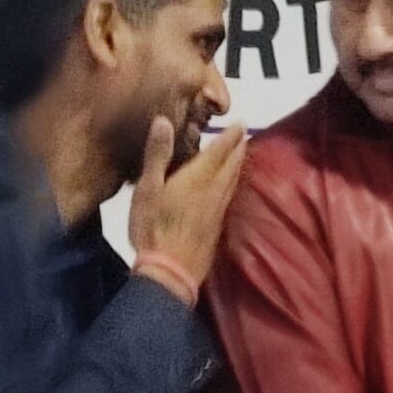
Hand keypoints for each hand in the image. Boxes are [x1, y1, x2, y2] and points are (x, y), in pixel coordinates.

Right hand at [129, 116, 247, 293]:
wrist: (171, 271)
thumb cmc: (154, 228)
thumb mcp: (148, 188)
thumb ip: (157, 154)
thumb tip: (164, 121)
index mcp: (198, 178)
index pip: (219, 151)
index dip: (230, 135)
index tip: (241, 122)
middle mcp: (213, 192)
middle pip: (231, 165)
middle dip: (238, 148)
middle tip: (244, 134)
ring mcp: (217, 211)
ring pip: (232, 182)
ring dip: (237, 166)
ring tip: (240, 156)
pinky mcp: (215, 227)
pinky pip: (228, 197)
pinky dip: (232, 185)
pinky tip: (228, 188)